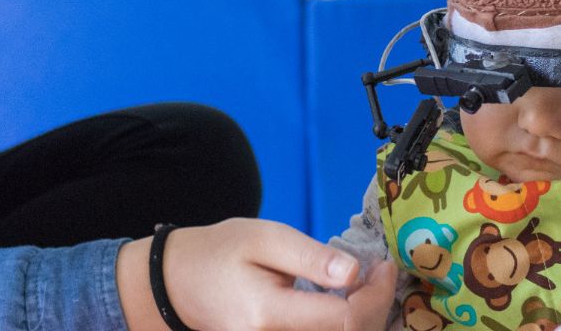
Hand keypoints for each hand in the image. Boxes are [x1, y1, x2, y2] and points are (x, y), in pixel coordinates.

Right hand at [116, 218, 396, 330]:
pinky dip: (346, 328)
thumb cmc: (219, 254)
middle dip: (376, 310)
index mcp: (267, 314)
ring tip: (371, 292)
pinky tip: (353, 309)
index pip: (344, 319)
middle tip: (381, 275)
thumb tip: (354, 272)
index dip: (376, 295)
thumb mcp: (263, 238)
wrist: (176, 286)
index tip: (384, 266)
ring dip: (365, 323)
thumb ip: (309, 256)